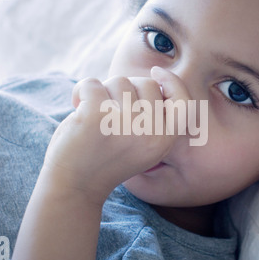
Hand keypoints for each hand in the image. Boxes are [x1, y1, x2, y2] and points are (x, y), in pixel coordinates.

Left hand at [42, 67, 190, 203]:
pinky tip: (77, 109)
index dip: (173, 83)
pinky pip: (91, 83)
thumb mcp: (144, 145)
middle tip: (110, 111)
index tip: (157, 73)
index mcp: (164, 141)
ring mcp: (124, 123)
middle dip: (126, 90)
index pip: (183, 102)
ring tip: (95, 116)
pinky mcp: (96, 116)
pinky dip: (80, 92)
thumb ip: (156, 118)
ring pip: (119, 81)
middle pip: (146, 84)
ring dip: (103, 92)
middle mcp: (149, 133)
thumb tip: (156, 79)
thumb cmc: (108, 158)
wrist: (75, 186)